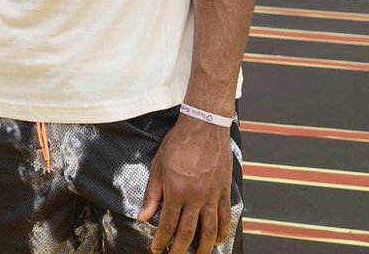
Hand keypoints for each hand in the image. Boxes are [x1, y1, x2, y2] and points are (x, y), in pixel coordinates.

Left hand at [139, 115, 232, 253]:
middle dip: (179, 249)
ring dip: (204, 247)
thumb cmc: (178, 143)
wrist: (204, 127)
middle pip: (188, 232)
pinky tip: (217, 240)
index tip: (156, 250)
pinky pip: (225, 218)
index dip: (161, 241)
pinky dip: (222, 232)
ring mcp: (212, 196)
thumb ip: (152, 194)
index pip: (167, 225)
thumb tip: (143, 215)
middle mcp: (195, 198)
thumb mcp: (158, 166)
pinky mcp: (224, 192)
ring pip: (210, 230)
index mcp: (176, 192)